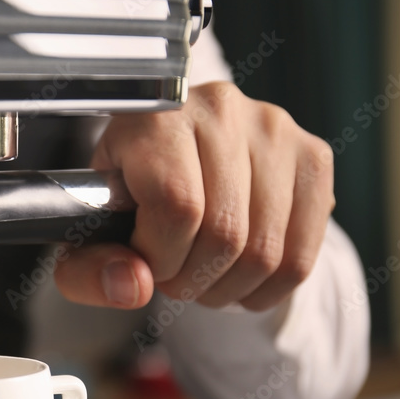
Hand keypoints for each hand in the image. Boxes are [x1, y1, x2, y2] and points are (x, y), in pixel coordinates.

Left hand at [54, 82, 334, 311]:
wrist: (170, 154)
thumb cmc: (125, 196)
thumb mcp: (87, 231)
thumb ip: (89, 268)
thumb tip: (134, 287)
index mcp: (156, 116)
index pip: (176, 206)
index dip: (161, 257)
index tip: (147, 262)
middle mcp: (220, 109)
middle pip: (224, 234)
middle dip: (193, 280)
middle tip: (175, 278)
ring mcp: (274, 129)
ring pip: (265, 252)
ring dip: (229, 289)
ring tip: (203, 277)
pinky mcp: (312, 155)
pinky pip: (302, 255)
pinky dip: (269, 288)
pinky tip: (240, 279)